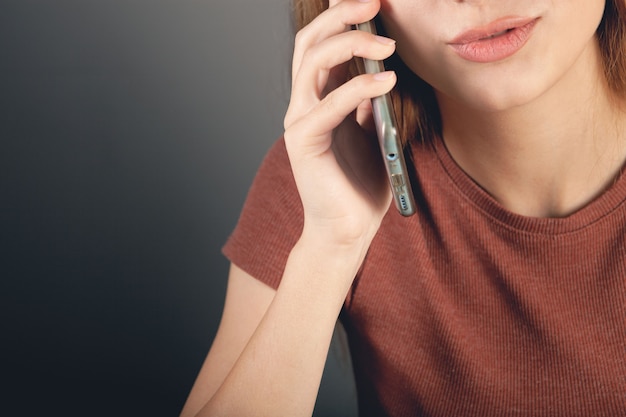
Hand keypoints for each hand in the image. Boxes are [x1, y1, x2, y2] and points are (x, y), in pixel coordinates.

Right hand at [283, 0, 396, 247]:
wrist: (348, 230)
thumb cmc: (361, 183)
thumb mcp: (373, 133)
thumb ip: (368, 103)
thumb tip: (379, 74)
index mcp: (320, 98)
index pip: (322, 43)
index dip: (340, 15)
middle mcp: (304, 103)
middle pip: (310, 41)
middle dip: (340, 14)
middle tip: (374, 2)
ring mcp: (300, 120)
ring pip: (312, 62)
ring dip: (350, 43)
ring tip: (386, 43)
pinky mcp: (304, 142)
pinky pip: (329, 105)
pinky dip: (359, 87)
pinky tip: (388, 81)